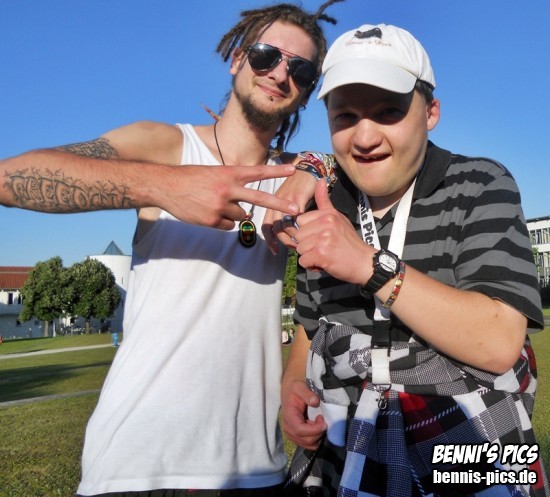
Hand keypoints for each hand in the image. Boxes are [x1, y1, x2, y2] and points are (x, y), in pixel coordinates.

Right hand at [160, 164, 299, 229]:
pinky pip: (228, 226)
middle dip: (279, 205)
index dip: (276, 171)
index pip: (257, 172)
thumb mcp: (213, 174)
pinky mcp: (213, 220)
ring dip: (235, 214)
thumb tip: (246, 210)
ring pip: (241, 216)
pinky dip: (223, 223)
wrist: (167, 186)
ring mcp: (221, 206)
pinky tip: (209, 213)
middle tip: (296, 210)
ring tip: (215, 205)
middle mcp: (228, 189)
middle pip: (259, 198)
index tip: (293, 169)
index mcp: (229, 173)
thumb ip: (232, 186)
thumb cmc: (190, 178)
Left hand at [262, 168, 317, 253]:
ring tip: (297, 243)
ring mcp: (286, 199)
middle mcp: (276, 201)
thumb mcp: (290, 201)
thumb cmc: (300, 187)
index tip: (274, 251)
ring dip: (290, 235)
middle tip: (288, 249)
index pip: (266, 225)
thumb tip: (288, 233)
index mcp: (272, 203)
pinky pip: (297, 215)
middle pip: (273, 226)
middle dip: (279, 241)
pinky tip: (306, 233)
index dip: (269, 239)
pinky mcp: (298, 196)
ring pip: (284, 223)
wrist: (309, 168)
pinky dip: (301, 225)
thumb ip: (287, 216)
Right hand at [281, 379, 326, 449]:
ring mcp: (291, 434)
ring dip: (318, 435)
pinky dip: (316, 437)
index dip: (314, 430)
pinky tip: (316, 426)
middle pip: (306, 440)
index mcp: (288, 416)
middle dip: (318, 432)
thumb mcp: (300, 387)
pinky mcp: (295, 436)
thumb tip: (315, 402)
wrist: (289, 391)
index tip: (324, 422)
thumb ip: (307, 393)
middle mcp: (287, 428)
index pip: (300, 430)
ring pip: (308, 444)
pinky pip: (308, 444)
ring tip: (319, 422)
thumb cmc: (295, 389)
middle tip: (322, 419)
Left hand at [287, 180, 373, 283]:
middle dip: (307, 245)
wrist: (364, 263)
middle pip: (298, 236)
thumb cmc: (349, 242)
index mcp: (327, 215)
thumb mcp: (338, 217)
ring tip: (325, 255)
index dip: (308, 233)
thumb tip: (320, 179)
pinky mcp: (322, 253)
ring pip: (300, 249)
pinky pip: (303, 261)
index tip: (321, 237)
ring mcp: (324, 238)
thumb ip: (324, 201)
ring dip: (309, 256)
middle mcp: (326, 223)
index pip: (300, 221)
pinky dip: (311, 265)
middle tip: (324, 248)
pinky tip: (325, 263)